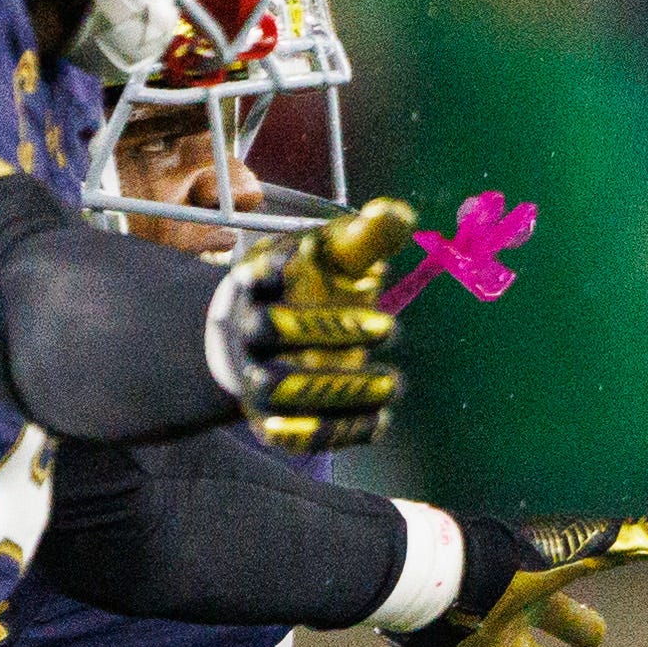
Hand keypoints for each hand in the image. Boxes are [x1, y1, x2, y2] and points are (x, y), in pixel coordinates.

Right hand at [205, 198, 413, 455]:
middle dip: (329, 328)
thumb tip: (399, 213)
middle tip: (388, 325)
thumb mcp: (334, 254)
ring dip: (336, 388)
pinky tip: (381, 419)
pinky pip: (294, 433)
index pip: (256, 276)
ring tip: (390, 382)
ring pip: (277, 388)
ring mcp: (254, 376)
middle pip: (268, 330)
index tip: (319, 265)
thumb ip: (367, 237)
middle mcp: (248, 328)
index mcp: (258, 281)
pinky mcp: (270, 417)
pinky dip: (338, 431)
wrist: (265, 333)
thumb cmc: (312, 284)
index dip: (279, 273)